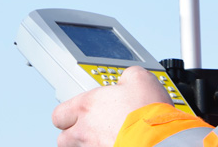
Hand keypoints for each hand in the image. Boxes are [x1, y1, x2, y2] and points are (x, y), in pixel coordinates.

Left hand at [52, 67, 173, 146]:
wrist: (157, 140)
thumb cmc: (147, 113)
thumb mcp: (140, 78)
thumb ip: (126, 76)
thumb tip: (126, 80)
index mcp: (87, 106)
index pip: (59, 114)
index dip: (68, 113)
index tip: (80, 112)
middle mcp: (83, 130)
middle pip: (63, 137)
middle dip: (74, 134)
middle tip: (90, 129)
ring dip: (87, 144)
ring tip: (105, 139)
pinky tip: (116, 145)